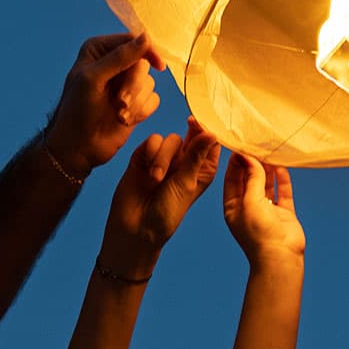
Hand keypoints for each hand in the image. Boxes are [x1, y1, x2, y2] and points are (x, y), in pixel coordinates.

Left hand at [44, 33, 163, 175]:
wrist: (79, 147)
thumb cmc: (78, 111)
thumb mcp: (94, 78)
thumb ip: (120, 57)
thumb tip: (146, 38)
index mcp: (99, 50)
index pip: (132, 41)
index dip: (147, 52)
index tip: (158, 65)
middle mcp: (114, 63)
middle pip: (143, 63)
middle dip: (134, 85)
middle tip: (120, 102)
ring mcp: (126, 83)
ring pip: (150, 83)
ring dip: (135, 102)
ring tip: (118, 114)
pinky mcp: (136, 103)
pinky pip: (153, 100)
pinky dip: (141, 111)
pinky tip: (124, 120)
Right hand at [103, 118, 221, 264]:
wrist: (136, 226)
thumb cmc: (167, 212)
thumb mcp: (187, 183)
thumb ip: (196, 155)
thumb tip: (211, 132)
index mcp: (202, 170)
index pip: (211, 144)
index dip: (212, 131)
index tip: (210, 122)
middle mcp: (185, 162)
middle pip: (191, 135)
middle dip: (191, 133)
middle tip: (191, 124)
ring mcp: (165, 159)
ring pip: (171, 139)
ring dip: (164, 156)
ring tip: (156, 179)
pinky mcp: (144, 156)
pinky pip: (152, 141)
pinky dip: (151, 153)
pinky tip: (147, 172)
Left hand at [222, 154, 305, 263]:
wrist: (279, 257)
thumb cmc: (258, 232)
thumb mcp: (250, 201)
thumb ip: (251, 178)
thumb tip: (247, 156)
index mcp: (233, 206)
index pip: (231, 179)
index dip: (235, 162)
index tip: (239, 145)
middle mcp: (248, 207)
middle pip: (249, 180)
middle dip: (252, 163)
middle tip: (256, 143)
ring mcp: (267, 209)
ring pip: (266, 184)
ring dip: (268, 169)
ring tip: (270, 150)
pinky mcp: (283, 212)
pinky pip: (282, 191)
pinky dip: (281, 179)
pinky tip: (281, 165)